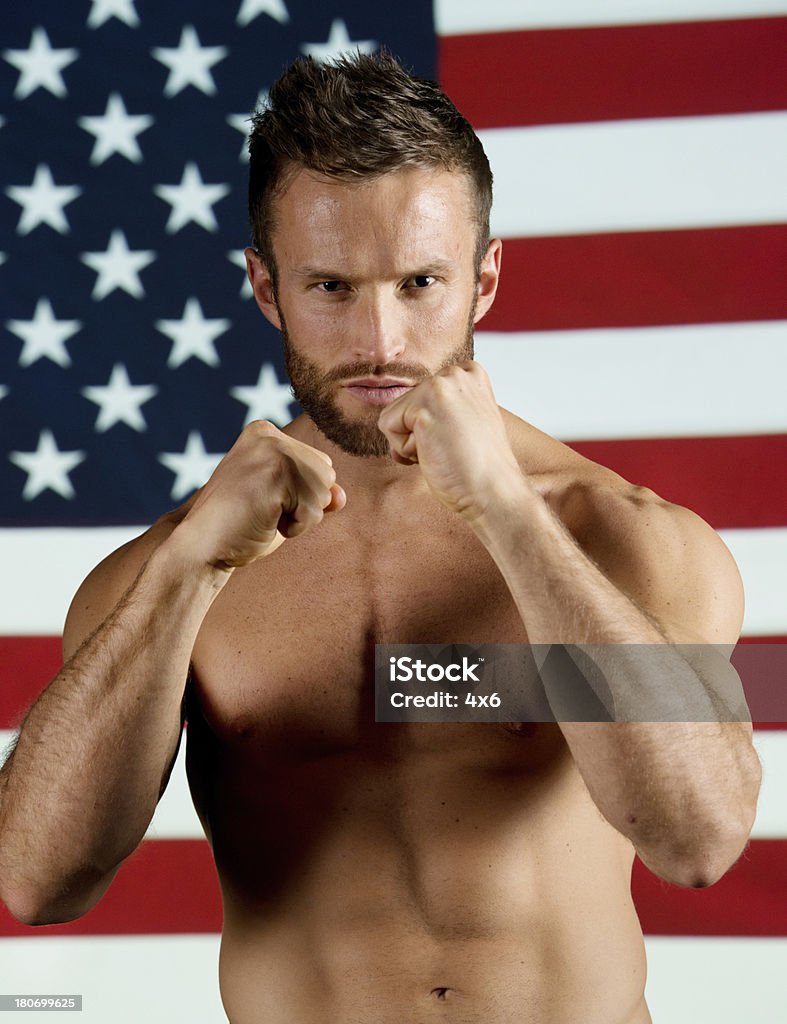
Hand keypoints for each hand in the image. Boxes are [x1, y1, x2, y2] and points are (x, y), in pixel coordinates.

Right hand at [172, 420, 344, 570]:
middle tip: (263, 510)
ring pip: (325, 492)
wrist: (202, 547)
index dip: (301, 495)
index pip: (320, 464)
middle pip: (327, 474)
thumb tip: (341, 495)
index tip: (263, 500)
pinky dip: (296, 527)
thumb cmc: (241, 527)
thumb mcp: (285, 505)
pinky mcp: (275, 474)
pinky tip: (264, 522)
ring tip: (263, 516)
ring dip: (301, 517)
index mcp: (266, 434)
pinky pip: (315, 510)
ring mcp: (271, 452)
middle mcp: (269, 435)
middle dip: (305, 504)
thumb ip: (316, 494)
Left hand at [376, 360, 526, 524]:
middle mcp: (455, 373)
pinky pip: (388, 427)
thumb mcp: (464, 421)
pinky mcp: (424, 408)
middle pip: (404, 404)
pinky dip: (405, 450)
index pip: (420, 396)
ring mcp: (440, 387)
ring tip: (445, 451)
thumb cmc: (480, 467)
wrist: (494, 492)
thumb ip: (441, 407)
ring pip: (393, 415)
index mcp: (469, 373)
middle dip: (418, 433)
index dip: (429, 426)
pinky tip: (436, 454)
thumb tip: (401, 415)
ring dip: (411, 443)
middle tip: (452, 449)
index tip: (458, 440)